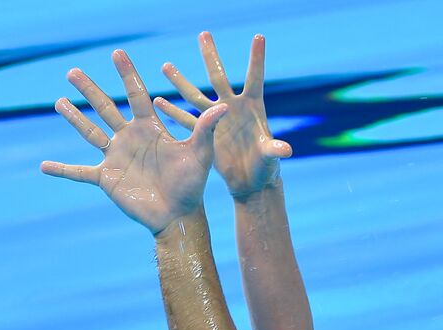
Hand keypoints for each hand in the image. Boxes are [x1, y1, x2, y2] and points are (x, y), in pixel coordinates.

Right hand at [41, 50, 226, 232]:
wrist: (179, 215)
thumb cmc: (192, 185)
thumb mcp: (199, 154)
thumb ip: (206, 129)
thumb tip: (223, 106)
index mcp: (150, 129)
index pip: (136, 95)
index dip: (128, 75)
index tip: (118, 53)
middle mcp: (130, 139)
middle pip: (106, 108)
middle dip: (90, 90)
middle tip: (72, 71)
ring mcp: (116, 157)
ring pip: (90, 132)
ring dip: (74, 118)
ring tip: (60, 101)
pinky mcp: (106, 178)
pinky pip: (79, 173)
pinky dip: (62, 170)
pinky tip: (44, 166)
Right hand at [156, 33, 291, 198]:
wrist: (251, 182)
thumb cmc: (265, 168)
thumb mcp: (270, 158)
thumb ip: (275, 150)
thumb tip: (286, 150)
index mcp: (253, 108)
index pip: (255, 78)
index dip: (257, 58)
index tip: (259, 36)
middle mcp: (232, 108)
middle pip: (219, 77)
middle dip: (211, 56)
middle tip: (203, 34)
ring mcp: (216, 119)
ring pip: (195, 96)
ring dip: (181, 82)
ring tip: (166, 66)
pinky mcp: (204, 134)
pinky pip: (185, 121)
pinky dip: (172, 112)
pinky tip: (156, 102)